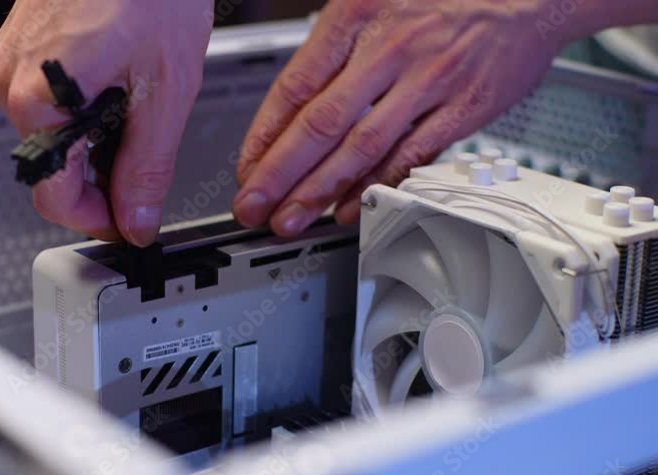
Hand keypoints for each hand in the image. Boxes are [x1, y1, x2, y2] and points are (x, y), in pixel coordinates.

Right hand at [0, 1, 212, 245]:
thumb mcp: (164, 90)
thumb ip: (147, 167)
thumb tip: (136, 219)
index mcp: (39, 99)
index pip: (54, 198)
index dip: (97, 221)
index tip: (127, 223)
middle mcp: (10, 80)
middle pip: (50, 167)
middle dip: (97, 181)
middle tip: (144, 168)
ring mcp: (11, 58)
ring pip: (48, 134)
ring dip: (90, 143)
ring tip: (135, 110)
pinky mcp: (21, 42)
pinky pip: (44, 98)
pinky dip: (79, 110)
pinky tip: (114, 86)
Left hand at [233, 0, 566, 232]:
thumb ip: (333, 48)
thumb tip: (290, 108)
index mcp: (357, 15)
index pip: (295, 86)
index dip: (264, 135)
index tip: (247, 168)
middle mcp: (389, 47)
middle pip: (320, 124)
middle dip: (279, 175)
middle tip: (252, 206)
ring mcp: (428, 80)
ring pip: (361, 147)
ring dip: (319, 191)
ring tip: (290, 219)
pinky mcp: (463, 107)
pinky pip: (410, 156)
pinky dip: (376, 187)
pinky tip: (349, 209)